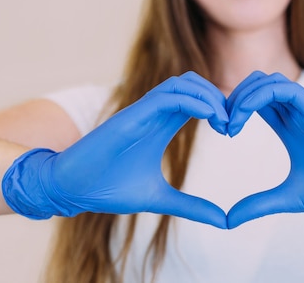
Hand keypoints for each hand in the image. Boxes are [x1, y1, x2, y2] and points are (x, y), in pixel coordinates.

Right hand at [2, 71, 228, 228]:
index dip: (218, 108)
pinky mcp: (130, 116)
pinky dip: (191, 100)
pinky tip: (210, 116)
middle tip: (233, 122)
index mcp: (161, 125)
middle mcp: (153, 113)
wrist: (71, 188)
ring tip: (223, 119)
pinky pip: (165, 96)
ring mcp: (141, 112)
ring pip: (182, 83)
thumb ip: (191, 206)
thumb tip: (222, 221)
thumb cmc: (108, 188)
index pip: (196, 101)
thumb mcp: (159, 198)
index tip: (232, 129)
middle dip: (218, 97)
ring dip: (208, 95)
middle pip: (193, 84)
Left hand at [225, 71, 303, 228]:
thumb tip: (228, 220)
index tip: (221, 131)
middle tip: (220, 125)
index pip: (255, 101)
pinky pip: (285, 89)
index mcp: (290, 127)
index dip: (233, 108)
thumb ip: (259, 204)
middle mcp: (296, 114)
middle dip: (232, 99)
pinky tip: (242, 120)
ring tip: (229, 125)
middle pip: (256, 85)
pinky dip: (257, 96)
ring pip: (267, 80)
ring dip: (241, 96)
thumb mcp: (290, 197)